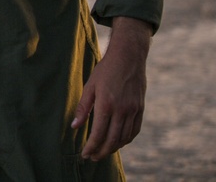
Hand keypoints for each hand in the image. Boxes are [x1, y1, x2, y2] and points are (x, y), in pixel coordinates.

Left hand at [72, 17, 152, 160]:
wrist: (128, 57)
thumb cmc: (105, 70)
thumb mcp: (90, 86)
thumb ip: (83, 108)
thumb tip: (74, 126)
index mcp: (106, 104)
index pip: (98, 134)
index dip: (91, 147)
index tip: (85, 154)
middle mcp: (122, 110)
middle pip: (112, 140)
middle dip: (101, 152)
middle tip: (92, 158)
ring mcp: (133, 110)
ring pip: (124, 138)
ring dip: (113, 148)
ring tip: (103, 152)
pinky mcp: (140, 109)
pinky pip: (134, 130)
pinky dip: (126, 140)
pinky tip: (118, 142)